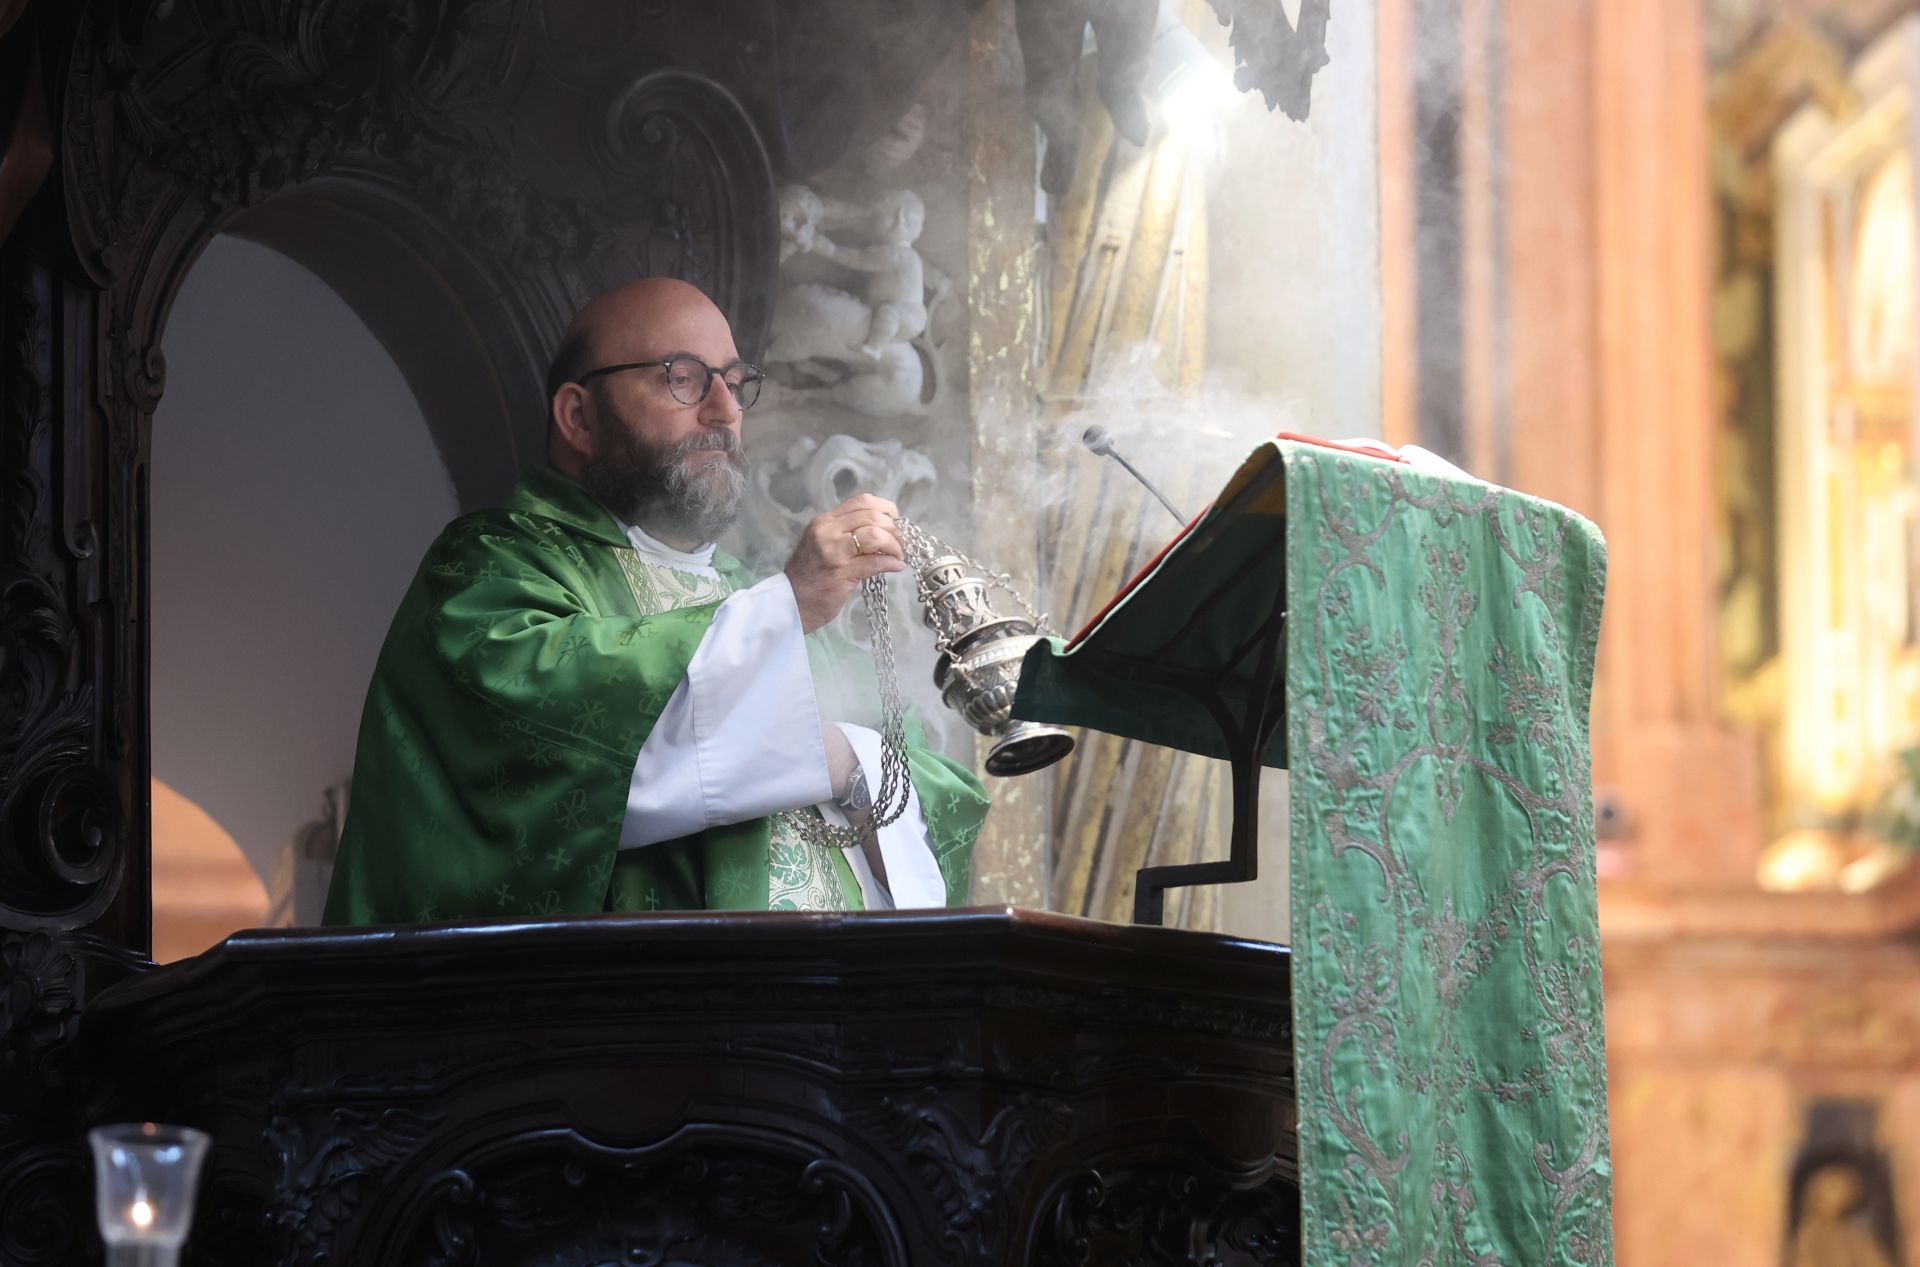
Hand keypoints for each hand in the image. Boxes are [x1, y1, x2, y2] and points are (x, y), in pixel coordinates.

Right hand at [783, 494, 905, 633]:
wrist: (792, 602)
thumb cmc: (810, 574)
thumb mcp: (822, 543)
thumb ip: (845, 532)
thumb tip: (881, 527)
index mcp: (825, 521)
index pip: (862, 501)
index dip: (885, 508)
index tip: (896, 520)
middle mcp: (828, 531)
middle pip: (872, 517)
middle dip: (894, 529)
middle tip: (902, 543)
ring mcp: (834, 552)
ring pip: (876, 536)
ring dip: (895, 545)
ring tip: (899, 555)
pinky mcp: (842, 573)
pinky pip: (876, 562)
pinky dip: (892, 563)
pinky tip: (896, 567)